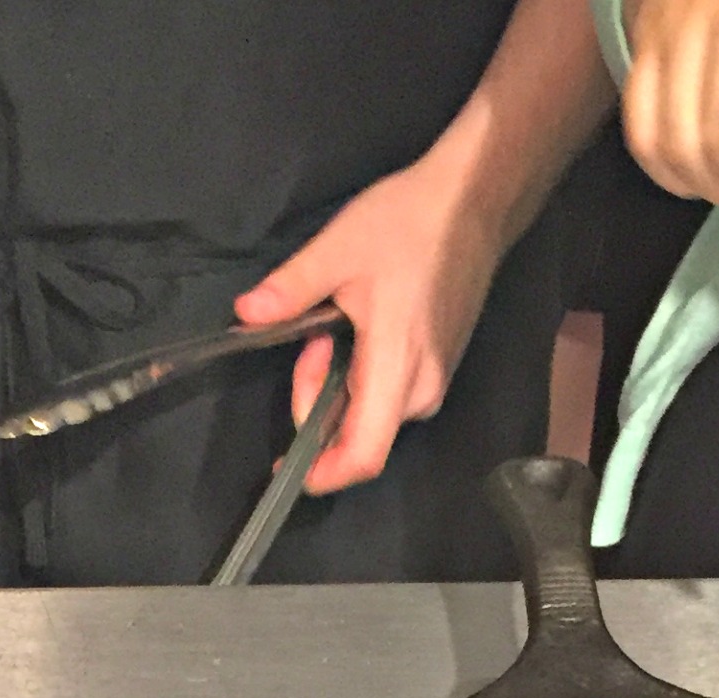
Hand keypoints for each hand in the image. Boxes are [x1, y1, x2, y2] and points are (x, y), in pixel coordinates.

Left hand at [234, 148, 516, 495]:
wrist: (473, 202)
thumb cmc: (409, 223)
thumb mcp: (338, 249)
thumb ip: (290, 290)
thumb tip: (246, 313)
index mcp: (398, 368)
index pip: (363, 456)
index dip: (322, 474)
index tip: (287, 465)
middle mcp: (422, 390)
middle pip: (357, 437)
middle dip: (316, 404)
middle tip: (309, 341)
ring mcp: (434, 382)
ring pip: (370, 417)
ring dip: (335, 388)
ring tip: (330, 329)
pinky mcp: (438, 370)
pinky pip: (387, 398)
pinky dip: (357, 379)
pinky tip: (355, 332)